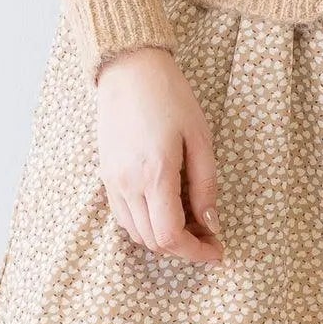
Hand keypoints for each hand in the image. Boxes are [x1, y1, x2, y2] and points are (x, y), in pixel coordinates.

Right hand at [95, 45, 224, 267]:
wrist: (129, 71)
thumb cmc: (171, 97)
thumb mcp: (200, 137)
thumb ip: (205, 184)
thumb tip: (211, 223)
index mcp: (155, 174)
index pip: (170, 236)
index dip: (195, 252)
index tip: (217, 251)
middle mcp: (128, 184)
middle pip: (153, 241)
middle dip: (183, 247)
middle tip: (209, 233)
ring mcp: (112, 182)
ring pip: (136, 233)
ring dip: (163, 237)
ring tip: (191, 219)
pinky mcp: (105, 176)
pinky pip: (123, 217)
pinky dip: (145, 224)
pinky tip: (166, 207)